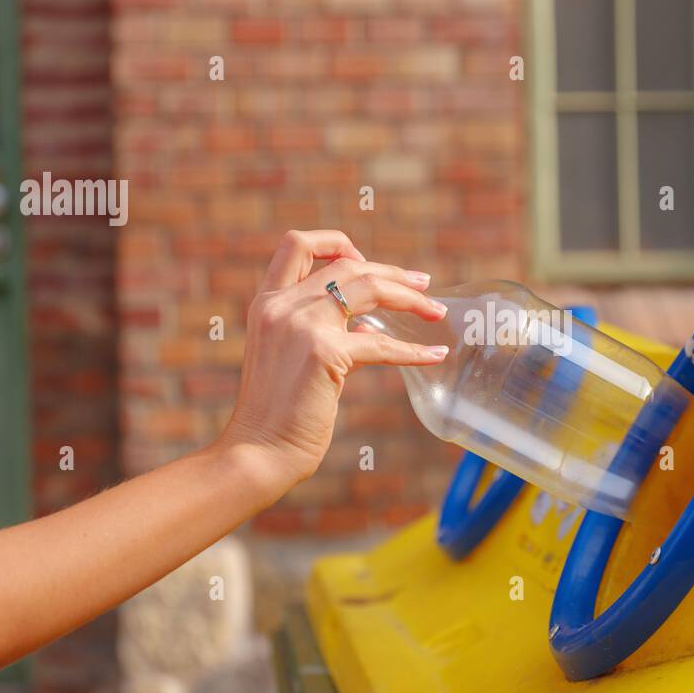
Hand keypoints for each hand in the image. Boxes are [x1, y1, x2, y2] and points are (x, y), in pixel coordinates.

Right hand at [215, 230, 447, 493]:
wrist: (258, 450)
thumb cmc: (275, 413)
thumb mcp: (285, 356)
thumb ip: (313, 331)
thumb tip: (362, 324)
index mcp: (267, 302)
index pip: (296, 244)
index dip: (335, 242)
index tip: (365, 260)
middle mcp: (282, 305)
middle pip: (347, 264)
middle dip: (392, 272)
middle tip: (424, 284)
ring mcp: (302, 325)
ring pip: (369, 288)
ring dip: (410, 297)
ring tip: (436, 310)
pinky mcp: (325, 353)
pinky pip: (382, 343)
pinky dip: (414, 351)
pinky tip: (435, 356)